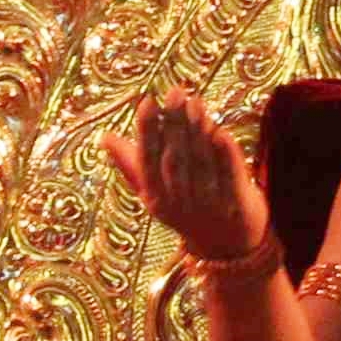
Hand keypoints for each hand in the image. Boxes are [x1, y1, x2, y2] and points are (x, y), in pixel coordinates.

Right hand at [102, 89, 269, 267]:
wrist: (227, 247)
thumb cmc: (185, 209)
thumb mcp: (154, 193)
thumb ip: (132, 164)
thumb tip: (104, 137)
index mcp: (156, 198)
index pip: (148, 161)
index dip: (147, 132)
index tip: (147, 102)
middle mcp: (179, 203)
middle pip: (175, 159)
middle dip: (174, 125)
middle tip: (174, 92)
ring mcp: (208, 205)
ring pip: (201, 163)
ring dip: (198, 131)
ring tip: (195, 101)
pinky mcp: (235, 204)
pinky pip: (229, 175)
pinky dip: (225, 153)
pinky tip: (220, 129)